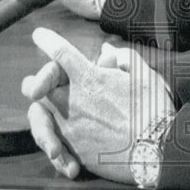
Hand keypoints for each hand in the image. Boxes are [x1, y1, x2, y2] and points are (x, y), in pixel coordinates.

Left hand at [22, 28, 174, 183]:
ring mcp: (69, 128)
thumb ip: (124, 59)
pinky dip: (54, 140)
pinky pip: (50, 143)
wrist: (157, 153)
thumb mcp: (146, 76)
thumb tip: (107, 52)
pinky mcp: (73, 151)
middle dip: (37, 82)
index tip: (40, 35)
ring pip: (37, 115)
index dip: (47, 40)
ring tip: (52, 111)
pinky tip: (65, 143)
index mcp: (90, 79)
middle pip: (33, 86)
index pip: (60, 53)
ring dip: (42, 110)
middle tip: (43, 84)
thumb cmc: (154, 112)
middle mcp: (73, 102)